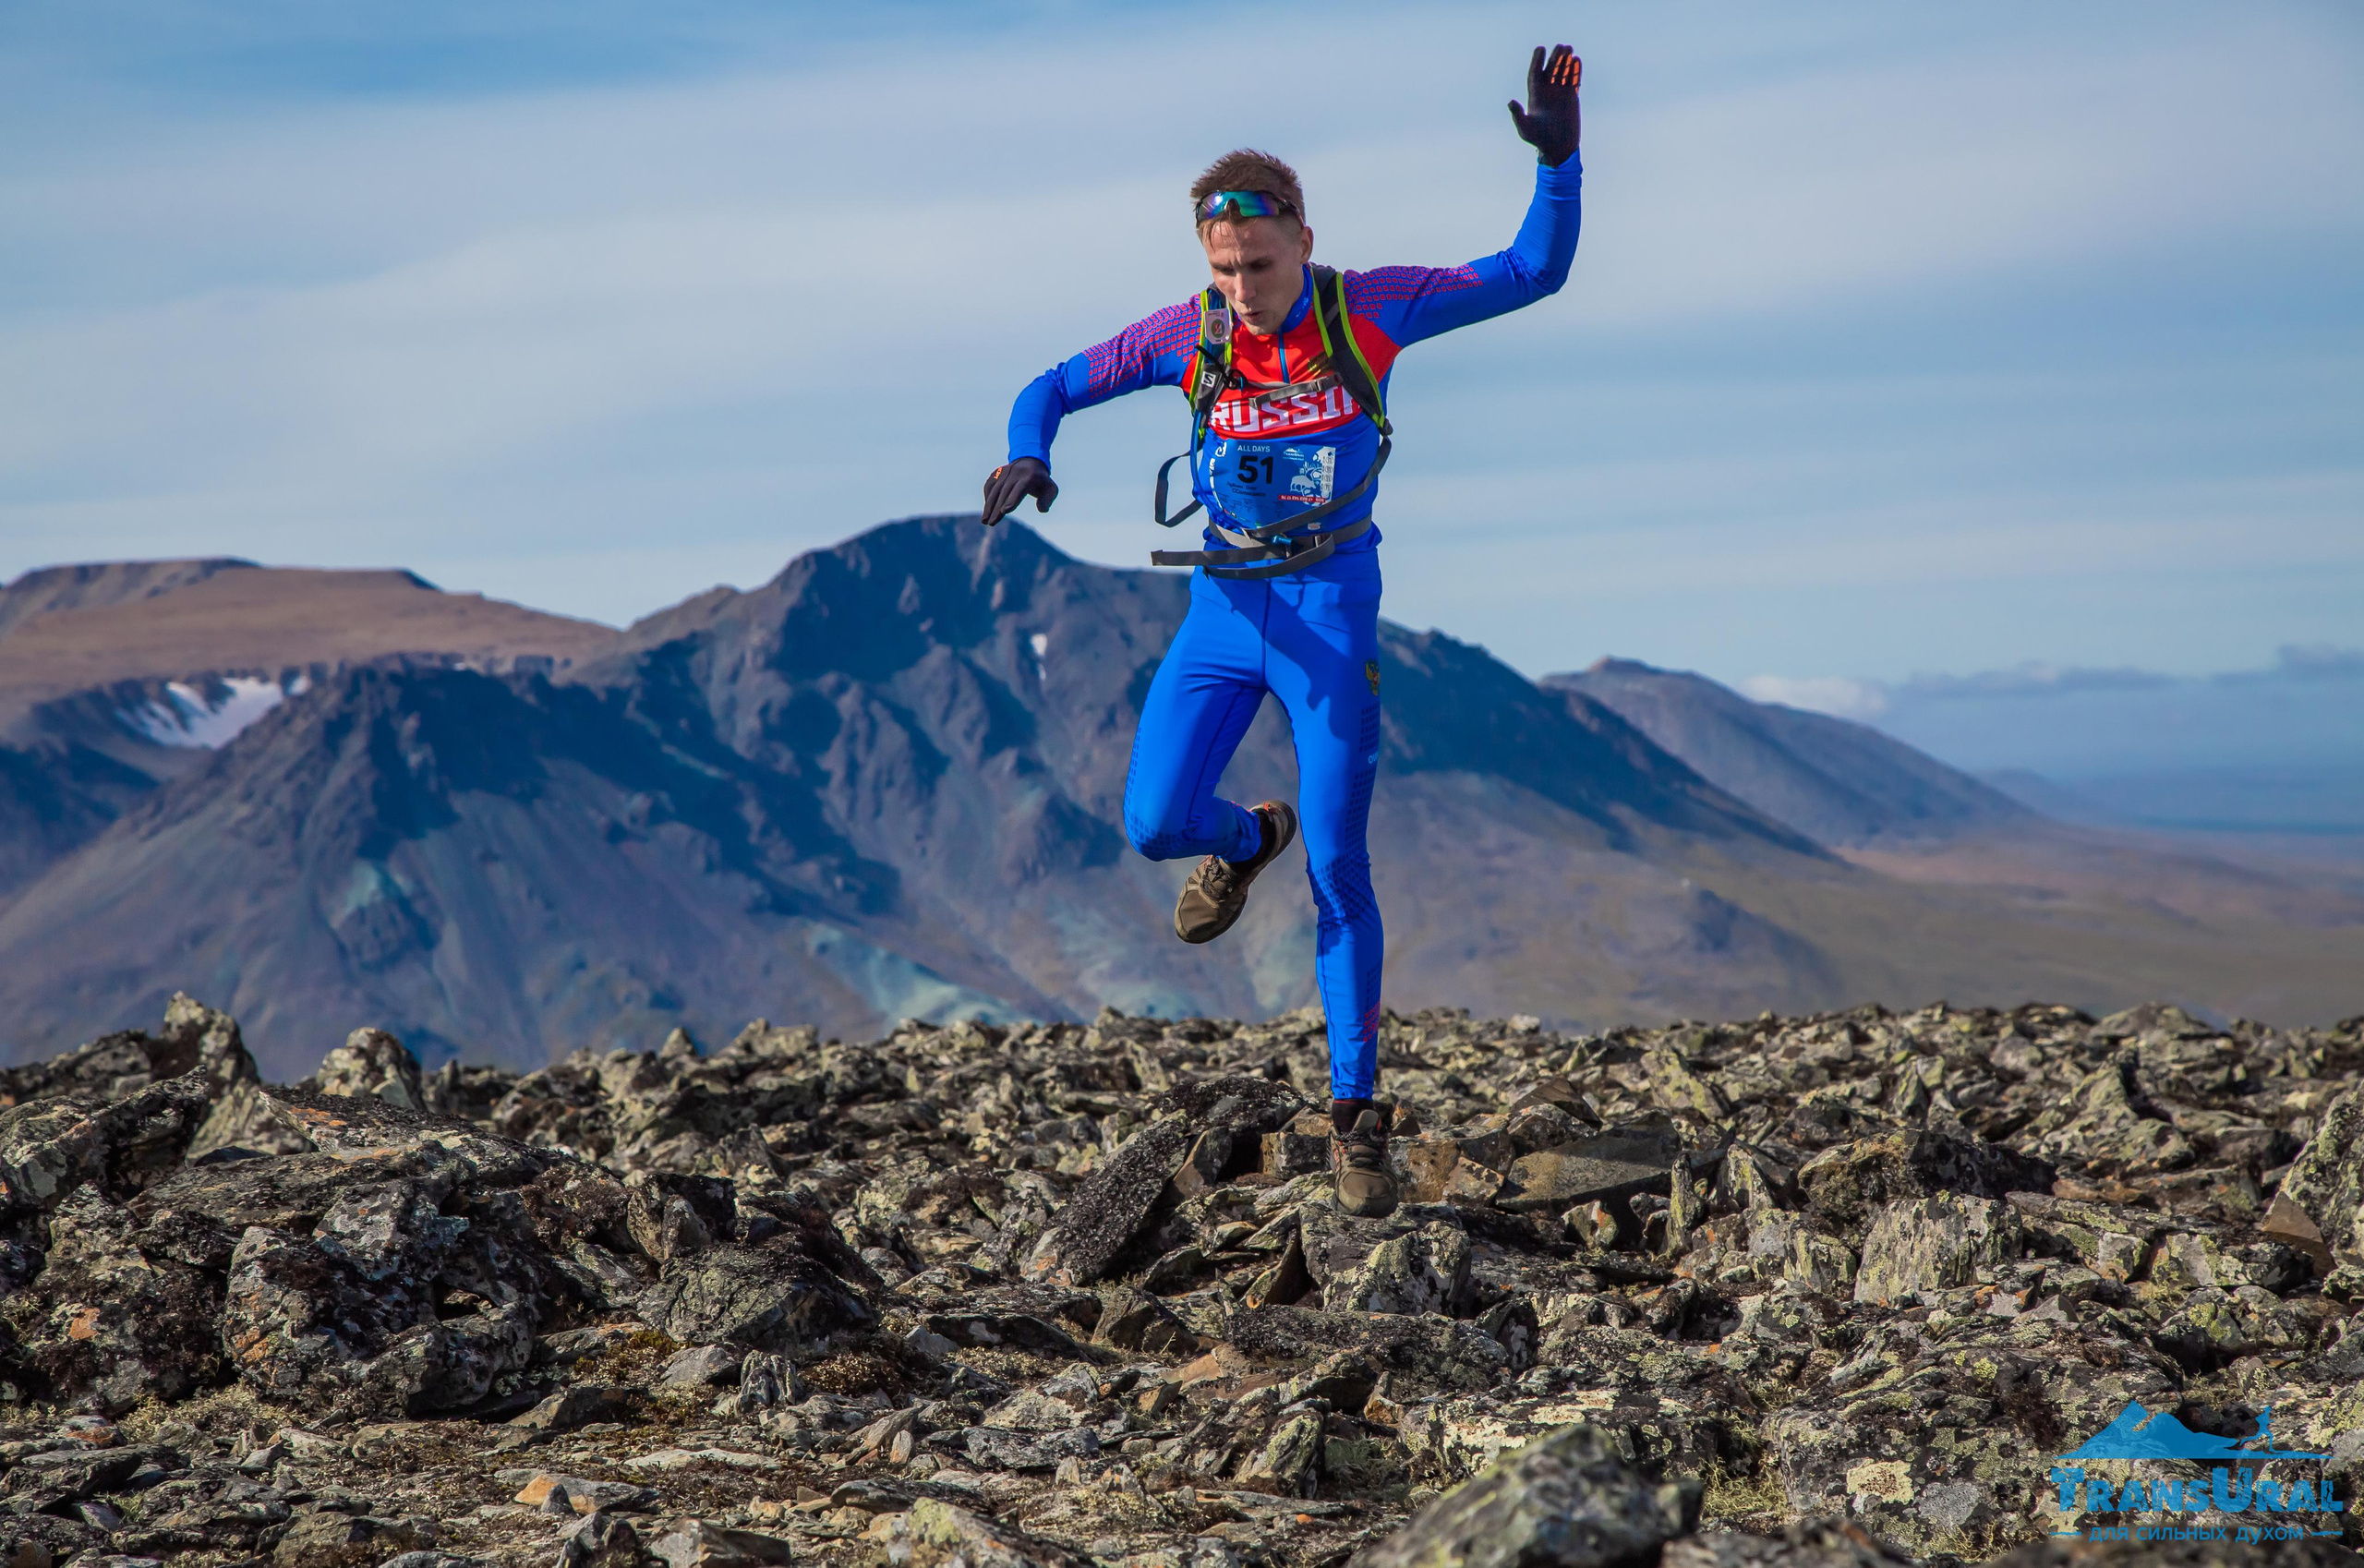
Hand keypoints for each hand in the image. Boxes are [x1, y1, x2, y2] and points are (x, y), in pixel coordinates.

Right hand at [981, 457, 1056, 527]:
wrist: (1031, 461)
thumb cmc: (1042, 481)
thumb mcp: (1051, 489)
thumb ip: (1048, 500)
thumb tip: (1042, 510)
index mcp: (1029, 477)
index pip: (1019, 490)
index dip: (1012, 500)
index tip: (1004, 511)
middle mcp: (1015, 474)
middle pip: (1004, 492)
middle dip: (996, 508)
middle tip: (991, 523)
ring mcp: (1005, 472)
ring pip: (994, 490)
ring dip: (988, 505)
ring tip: (984, 520)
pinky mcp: (997, 472)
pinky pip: (990, 484)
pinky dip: (987, 496)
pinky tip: (987, 508)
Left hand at [1508, 44, 1580, 166]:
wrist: (1558, 148)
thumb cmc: (1539, 139)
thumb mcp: (1525, 128)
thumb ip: (1518, 115)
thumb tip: (1511, 102)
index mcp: (1535, 96)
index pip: (1535, 73)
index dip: (1537, 61)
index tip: (1540, 49)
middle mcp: (1547, 92)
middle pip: (1550, 69)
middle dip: (1554, 58)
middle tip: (1560, 47)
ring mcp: (1559, 93)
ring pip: (1562, 72)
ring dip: (1565, 60)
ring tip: (1569, 49)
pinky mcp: (1571, 97)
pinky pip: (1573, 80)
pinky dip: (1575, 71)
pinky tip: (1577, 61)